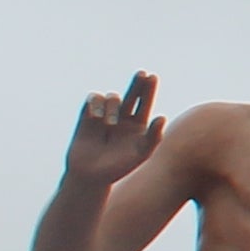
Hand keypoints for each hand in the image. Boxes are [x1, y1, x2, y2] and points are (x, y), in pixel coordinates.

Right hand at [65, 72, 163, 187]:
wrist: (90, 176)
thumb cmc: (119, 168)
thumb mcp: (140, 154)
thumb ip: (153, 137)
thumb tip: (162, 117)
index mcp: (138, 125)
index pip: (145, 102)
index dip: (148, 89)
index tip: (152, 77)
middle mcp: (123, 117)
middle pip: (132, 94)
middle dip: (137, 83)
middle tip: (142, 74)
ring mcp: (105, 116)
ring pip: (112, 98)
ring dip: (112, 107)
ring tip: (111, 124)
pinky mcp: (87, 116)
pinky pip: (93, 99)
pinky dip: (95, 104)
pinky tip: (96, 116)